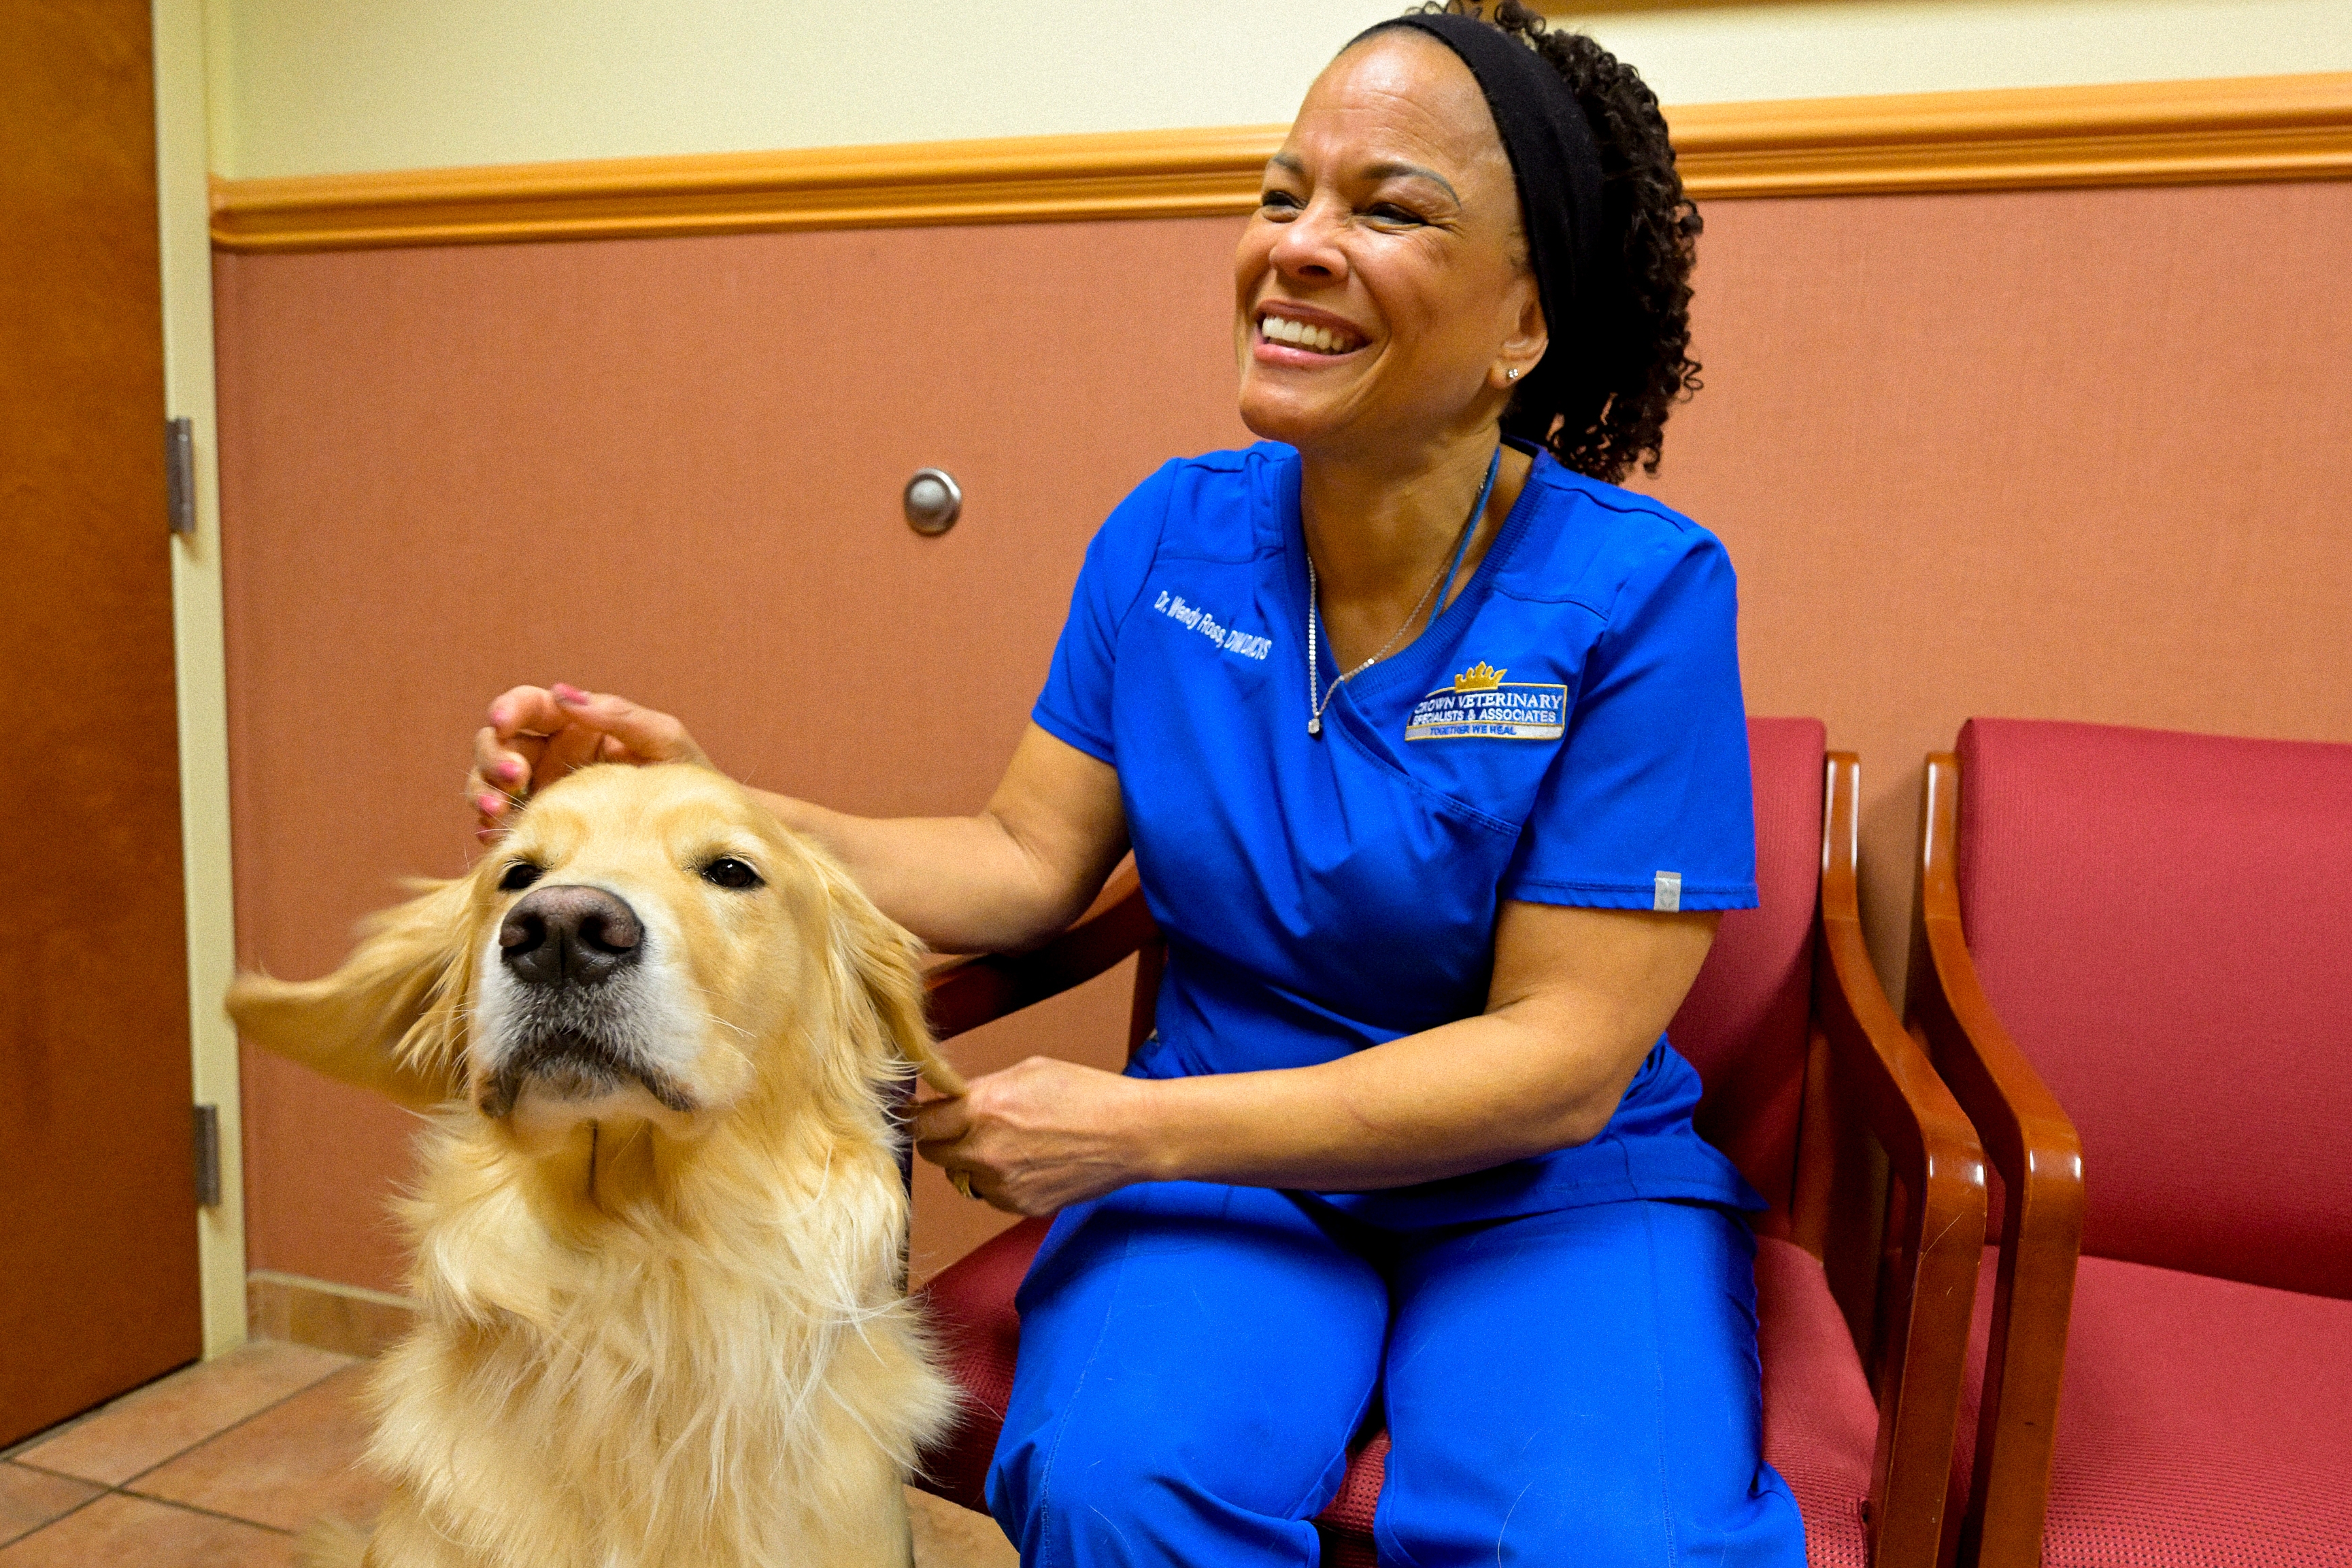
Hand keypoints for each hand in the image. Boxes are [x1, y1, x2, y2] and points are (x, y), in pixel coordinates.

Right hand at [468, 683, 710, 841]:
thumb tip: (564, 693)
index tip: (502, 722)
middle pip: (496, 743)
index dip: (508, 709)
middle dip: (493, 757)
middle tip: (513, 778)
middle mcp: (549, 754)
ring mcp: (539, 792)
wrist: (698, 837)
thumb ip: (618, 715)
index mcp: (574, 724)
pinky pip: (500, 823)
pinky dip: (489, 826)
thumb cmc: (685, 777)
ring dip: (481, 791)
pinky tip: (493, 835)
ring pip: (486, 782)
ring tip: (496, 812)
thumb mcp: (663, 740)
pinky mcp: (537, 827)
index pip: (528, 705)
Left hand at [911, 1057, 1158, 1214]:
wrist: (1131, 1135)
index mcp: (982, 1109)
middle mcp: (984, 1152)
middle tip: (961, 1128)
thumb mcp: (1028, 1071)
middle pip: (933, 1154)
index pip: (919, 1124)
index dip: (918, 1117)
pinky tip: (1030, 1163)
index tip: (921, 1115)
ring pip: (962, 1177)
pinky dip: (1000, 1181)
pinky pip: (992, 1195)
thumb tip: (950, 1101)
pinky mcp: (1021, 1207)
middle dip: (942, 1140)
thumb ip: (981, 1089)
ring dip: (973, 1163)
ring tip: (1011, 1144)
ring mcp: (1002, 1185)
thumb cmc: (1086, 1093)